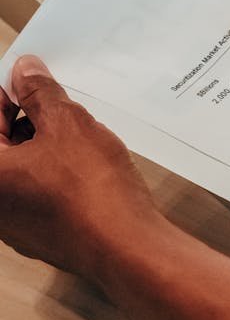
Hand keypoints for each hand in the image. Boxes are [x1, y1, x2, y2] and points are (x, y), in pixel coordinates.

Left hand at [0, 56, 163, 277]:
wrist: (126, 245)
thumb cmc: (92, 193)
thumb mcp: (68, 123)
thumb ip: (40, 93)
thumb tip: (25, 73)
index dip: (8, 91)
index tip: (26, 77)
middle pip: (1, 145)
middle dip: (26, 117)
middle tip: (54, 98)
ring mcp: (15, 223)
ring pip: (22, 168)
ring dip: (43, 144)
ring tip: (77, 129)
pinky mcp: (41, 234)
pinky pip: (39, 191)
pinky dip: (55, 171)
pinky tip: (84, 161)